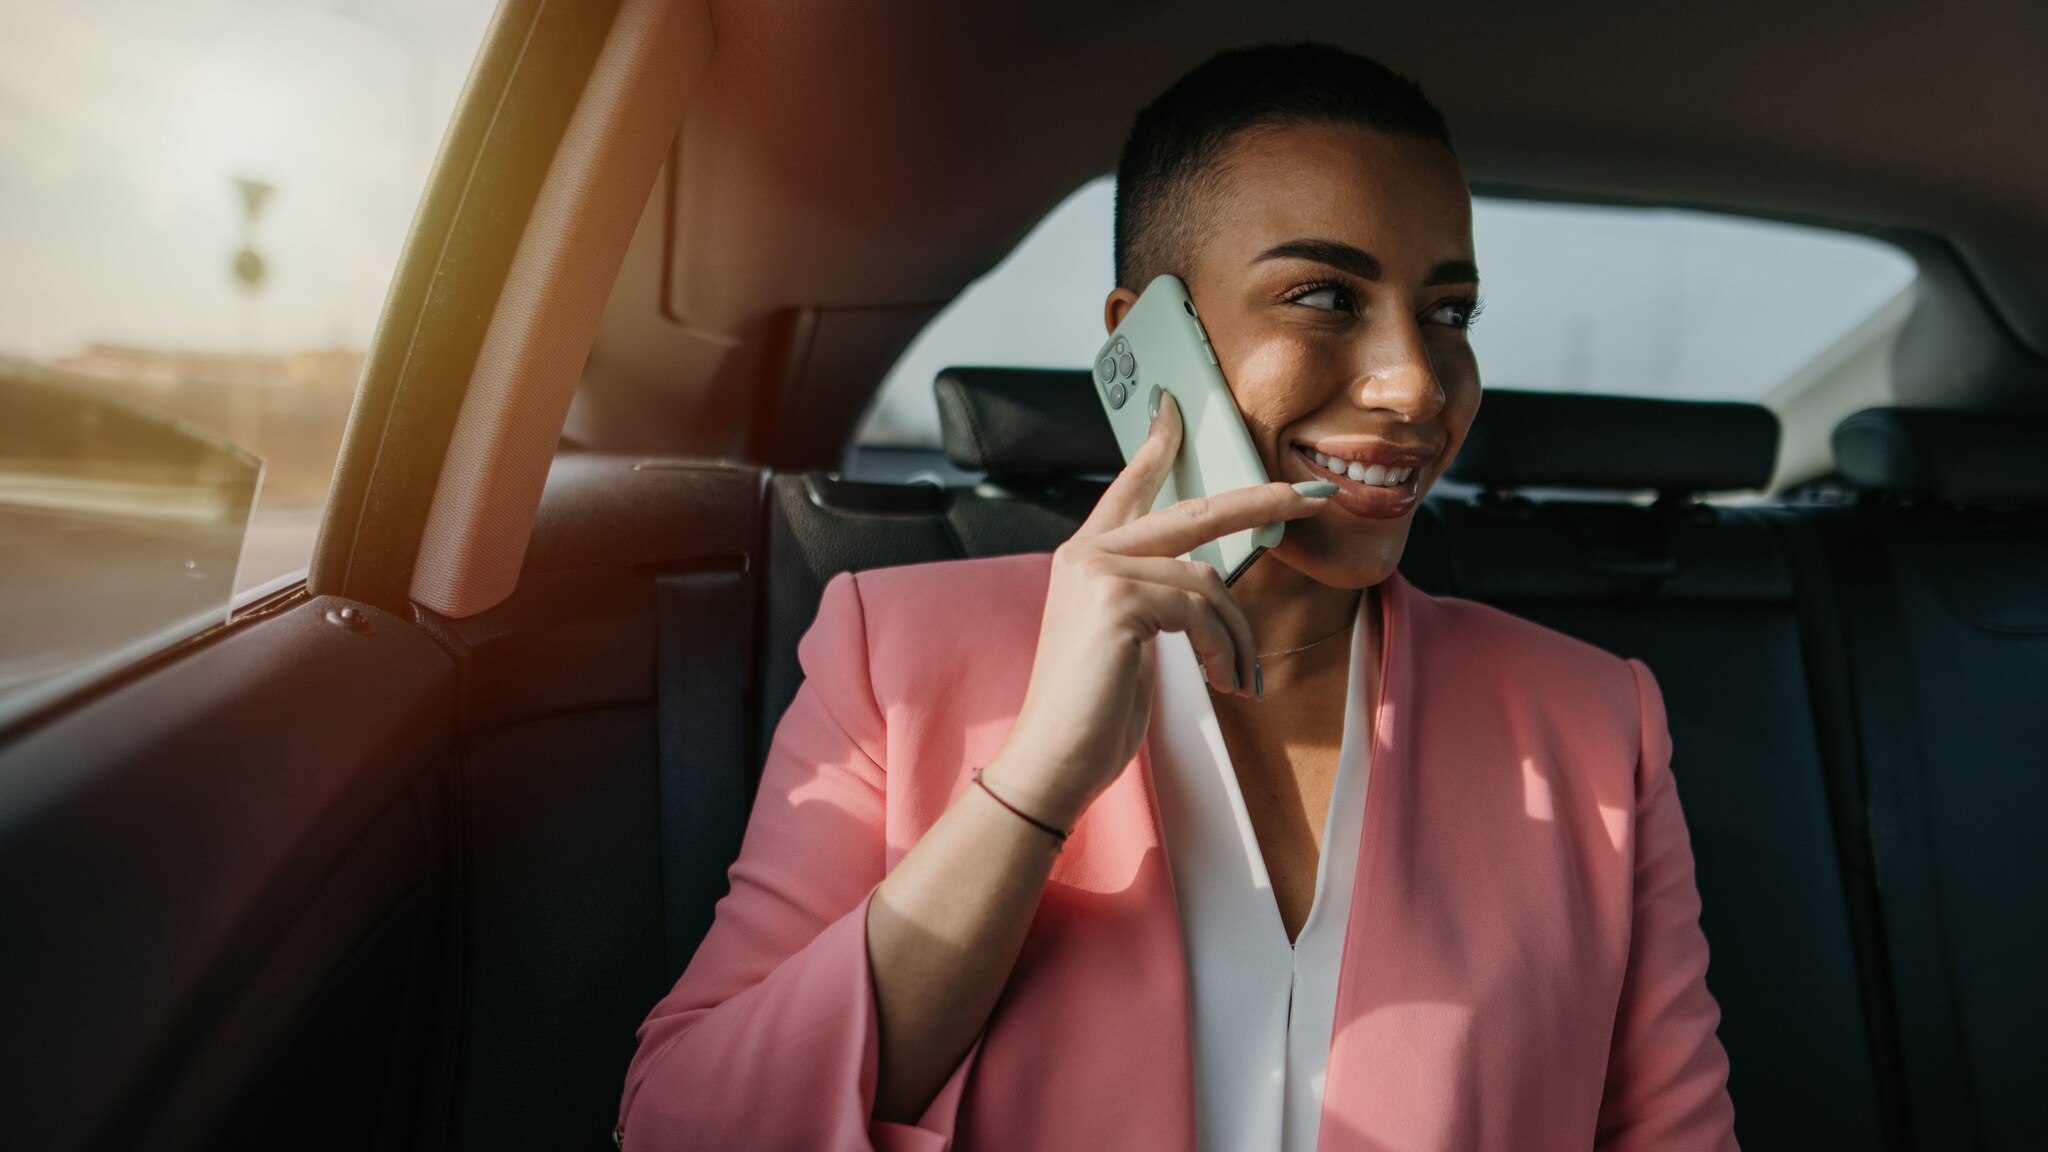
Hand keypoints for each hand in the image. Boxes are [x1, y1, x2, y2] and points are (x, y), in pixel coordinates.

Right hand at [982, 391, 1334, 828]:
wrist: (1052, 759)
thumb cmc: (1091, 711)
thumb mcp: (1125, 642)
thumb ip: (1154, 598)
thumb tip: (1210, 582)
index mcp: (1085, 558)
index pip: (1127, 488)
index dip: (1155, 446)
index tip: (1173, 409)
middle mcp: (1087, 553)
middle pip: (1193, 512)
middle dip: (1260, 502)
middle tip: (1311, 497)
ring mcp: (1098, 571)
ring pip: (1207, 579)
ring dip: (1238, 635)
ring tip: (1240, 678)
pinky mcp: (1117, 599)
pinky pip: (1201, 608)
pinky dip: (1224, 647)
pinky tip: (1221, 681)